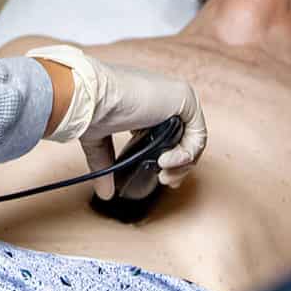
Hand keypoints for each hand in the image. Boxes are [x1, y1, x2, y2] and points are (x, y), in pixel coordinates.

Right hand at [28, 45, 207, 186]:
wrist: (93, 98)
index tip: (160, 178)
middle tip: (165, 181)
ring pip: (194, 140)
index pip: (171, 137)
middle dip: (179, 168)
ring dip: (182, 164)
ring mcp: (176, 98)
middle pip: (186, 140)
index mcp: (148, 107)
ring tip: (163, 174)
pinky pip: (198, 134)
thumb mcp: (100, 142)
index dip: (171, 162)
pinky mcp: (185, 98)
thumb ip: (106, 164)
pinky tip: (165, 161)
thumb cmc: (91, 110)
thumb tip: (104, 193)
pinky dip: (186, 153)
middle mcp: (165, 101)